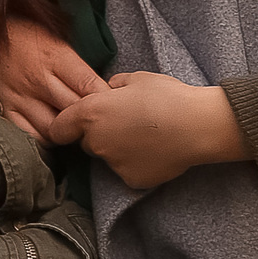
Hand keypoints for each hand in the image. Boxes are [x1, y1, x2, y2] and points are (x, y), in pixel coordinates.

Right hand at [0, 19, 103, 141]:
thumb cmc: (26, 36)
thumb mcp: (56, 41)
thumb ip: (77, 67)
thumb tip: (105, 91)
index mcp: (55, 57)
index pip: (89, 85)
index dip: (106, 100)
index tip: (113, 107)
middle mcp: (38, 79)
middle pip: (75, 111)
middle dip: (90, 119)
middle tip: (99, 123)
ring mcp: (20, 97)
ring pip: (54, 129)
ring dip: (68, 132)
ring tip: (75, 128)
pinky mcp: (5, 110)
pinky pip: (31, 136)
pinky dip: (45, 138)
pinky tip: (52, 132)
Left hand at [50, 72, 248, 190]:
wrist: (198, 125)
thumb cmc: (168, 96)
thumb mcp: (138, 78)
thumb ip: (115, 85)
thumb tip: (109, 90)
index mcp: (91, 113)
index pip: (58, 128)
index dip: (66, 126)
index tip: (76, 125)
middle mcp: (96, 142)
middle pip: (86, 142)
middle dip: (99, 135)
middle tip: (127, 124)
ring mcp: (113, 164)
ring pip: (108, 158)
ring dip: (119, 149)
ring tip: (148, 137)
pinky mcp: (131, 180)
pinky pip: (127, 171)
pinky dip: (137, 163)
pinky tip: (156, 151)